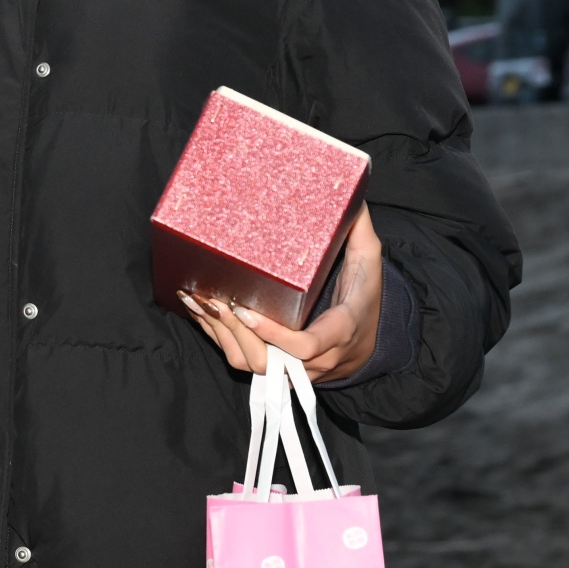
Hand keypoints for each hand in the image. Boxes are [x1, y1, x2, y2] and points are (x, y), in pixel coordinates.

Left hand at [181, 206, 383, 383]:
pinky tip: (199, 312)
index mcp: (339, 332)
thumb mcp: (369, 268)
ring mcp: (295, 368)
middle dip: (236, 333)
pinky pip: (244, 362)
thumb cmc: (365, 302)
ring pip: (250, 365)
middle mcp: (316, 358)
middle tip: (212, 300)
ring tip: (198, 302)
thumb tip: (354, 198)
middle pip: (268, 360)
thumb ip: (360, 235)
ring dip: (222, 336)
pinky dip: (219, 338)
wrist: (364, 345)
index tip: (245, 309)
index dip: (274, 334)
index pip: (305, 345)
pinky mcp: (278, 368)